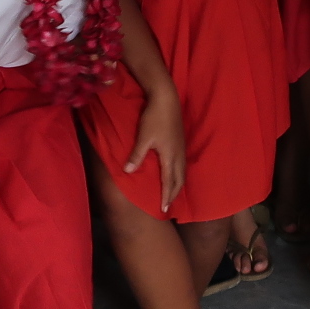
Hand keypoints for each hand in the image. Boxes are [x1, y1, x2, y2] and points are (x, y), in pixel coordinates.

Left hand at [124, 84, 186, 213]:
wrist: (166, 99)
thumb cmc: (154, 118)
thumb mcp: (143, 137)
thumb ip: (136, 155)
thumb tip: (127, 172)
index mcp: (170, 156)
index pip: (168, 182)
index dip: (166, 196)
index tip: (164, 209)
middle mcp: (178, 155)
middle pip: (179, 180)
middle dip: (173, 195)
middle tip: (168, 207)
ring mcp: (181, 148)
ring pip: (182, 173)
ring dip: (177, 186)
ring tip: (172, 194)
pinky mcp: (181, 142)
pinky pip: (182, 165)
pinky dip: (179, 175)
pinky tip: (174, 174)